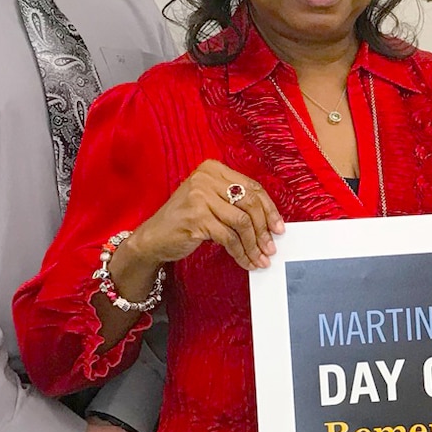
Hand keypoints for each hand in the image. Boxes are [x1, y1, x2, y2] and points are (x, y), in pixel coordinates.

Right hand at [119, 160, 285, 274]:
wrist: (153, 238)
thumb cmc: (185, 221)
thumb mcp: (211, 202)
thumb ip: (235, 203)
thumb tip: (270, 224)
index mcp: (212, 169)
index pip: (252, 187)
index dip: (269, 209)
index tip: (278, 227)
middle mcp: (205, 179)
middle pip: (250, 203)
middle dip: (264, 229)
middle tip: (271, 247)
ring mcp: (199, 197)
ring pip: (242, 222)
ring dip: (254, 244)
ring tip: (260, 258)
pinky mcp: (196, 218)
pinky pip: (229, 238)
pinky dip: (241, 253)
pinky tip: (246, 261)